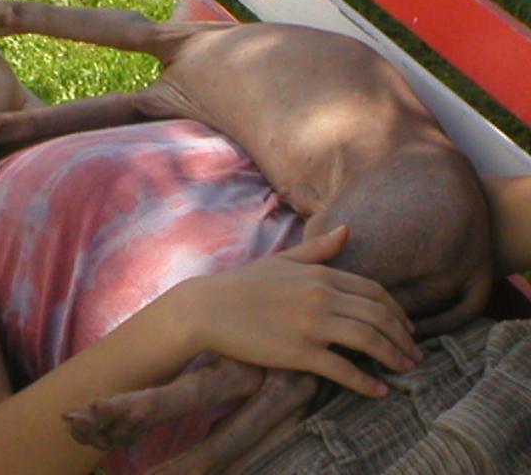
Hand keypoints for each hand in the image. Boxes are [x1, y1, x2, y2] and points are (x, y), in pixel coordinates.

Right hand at [183, 226, 422, 397]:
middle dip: (403, 337)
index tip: (407, 327)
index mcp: (320, 273)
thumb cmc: (243, 284)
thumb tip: (348, 230)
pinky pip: (343, 370)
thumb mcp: (283, 260)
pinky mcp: (299, 353)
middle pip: (378, 316)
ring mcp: (312, 325)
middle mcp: (322, 296)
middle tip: (414, 353)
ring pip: (369, 341)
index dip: (397, 311)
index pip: (374, 291)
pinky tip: (379, 391)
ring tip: (406, 369)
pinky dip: (366, 382)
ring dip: (394, 357)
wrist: (207, 308)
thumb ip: (319, 248)